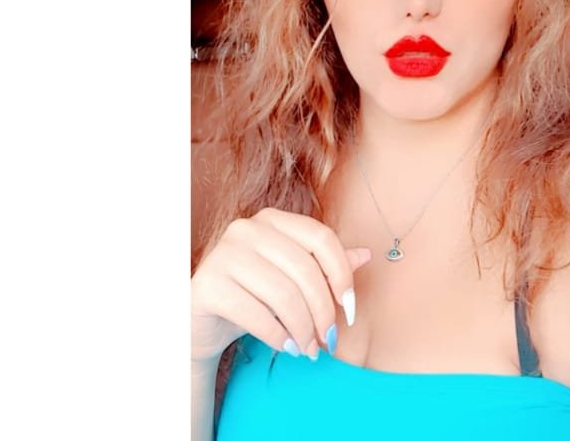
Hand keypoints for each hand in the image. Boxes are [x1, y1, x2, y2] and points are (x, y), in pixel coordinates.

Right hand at [191, 207, 371, 363]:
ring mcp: (223, 253)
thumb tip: (366, 254)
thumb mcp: (292, 280)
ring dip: (303, 328)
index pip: (321, 238)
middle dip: (323, 311)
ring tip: (309, 349)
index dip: (342, 275)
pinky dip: (278, 336)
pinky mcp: (207, 284)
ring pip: (282, 294)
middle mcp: (246, 229)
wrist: (203, 321)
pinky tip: (288, 348)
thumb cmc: (253, 296)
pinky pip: (256, 314)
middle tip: (328, 340)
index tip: (349, 309)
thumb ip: (325, 266)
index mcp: (272, 220)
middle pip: (304, 269)